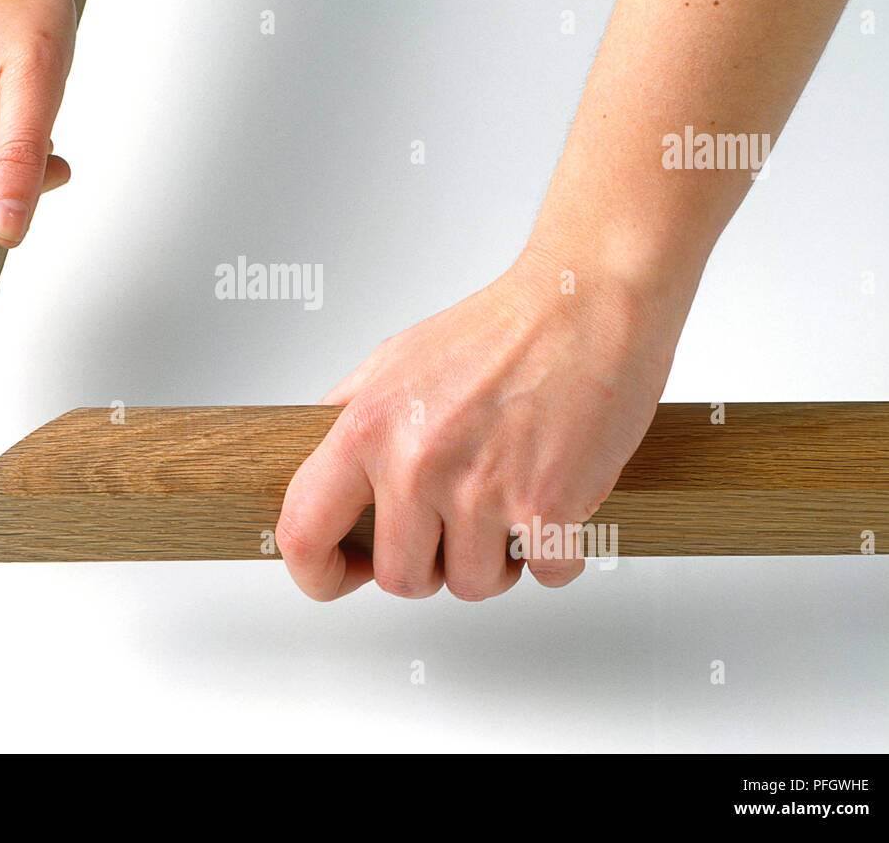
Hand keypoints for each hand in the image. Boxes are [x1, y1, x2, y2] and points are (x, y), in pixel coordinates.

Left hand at [276, 245, 684, 600]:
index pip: (302, 532)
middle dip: (430, 564)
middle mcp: (417, 463)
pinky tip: (555, 505)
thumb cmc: (501, 328)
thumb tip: (317, 466)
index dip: (316, 571)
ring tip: (508, 508)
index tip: (340, 573)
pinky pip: (545, 573)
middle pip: (400, 578)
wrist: (586, 302)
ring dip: (496, 561)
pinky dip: (556, 553)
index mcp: (368, 428)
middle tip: (454, 527)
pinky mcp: (549, 507)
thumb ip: (348, 417)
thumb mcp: (393, 359)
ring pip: (474, 585)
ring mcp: (482, 491)